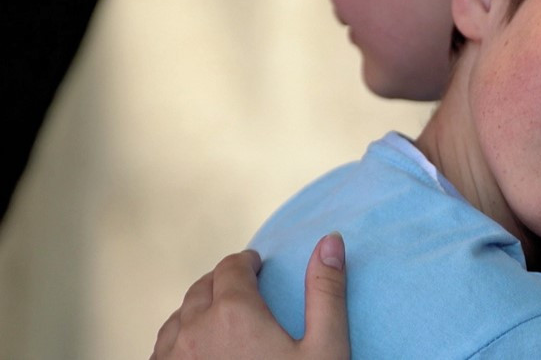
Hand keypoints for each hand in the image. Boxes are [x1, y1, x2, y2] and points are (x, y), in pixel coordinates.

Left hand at [151, 233, 350, 359]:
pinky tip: (198, 351)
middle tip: (243, 287)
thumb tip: (330, 240)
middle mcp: (193, 330)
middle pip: (202, 288)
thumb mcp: (325, 349)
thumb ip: (326, 291)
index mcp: (235, 312)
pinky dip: (179, 340)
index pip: (232, 267)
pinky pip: (161, 350)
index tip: (257, 265)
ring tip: (220, 317)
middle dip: (223, 281)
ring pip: (177, 318)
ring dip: (198, 309)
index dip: (247, 261)